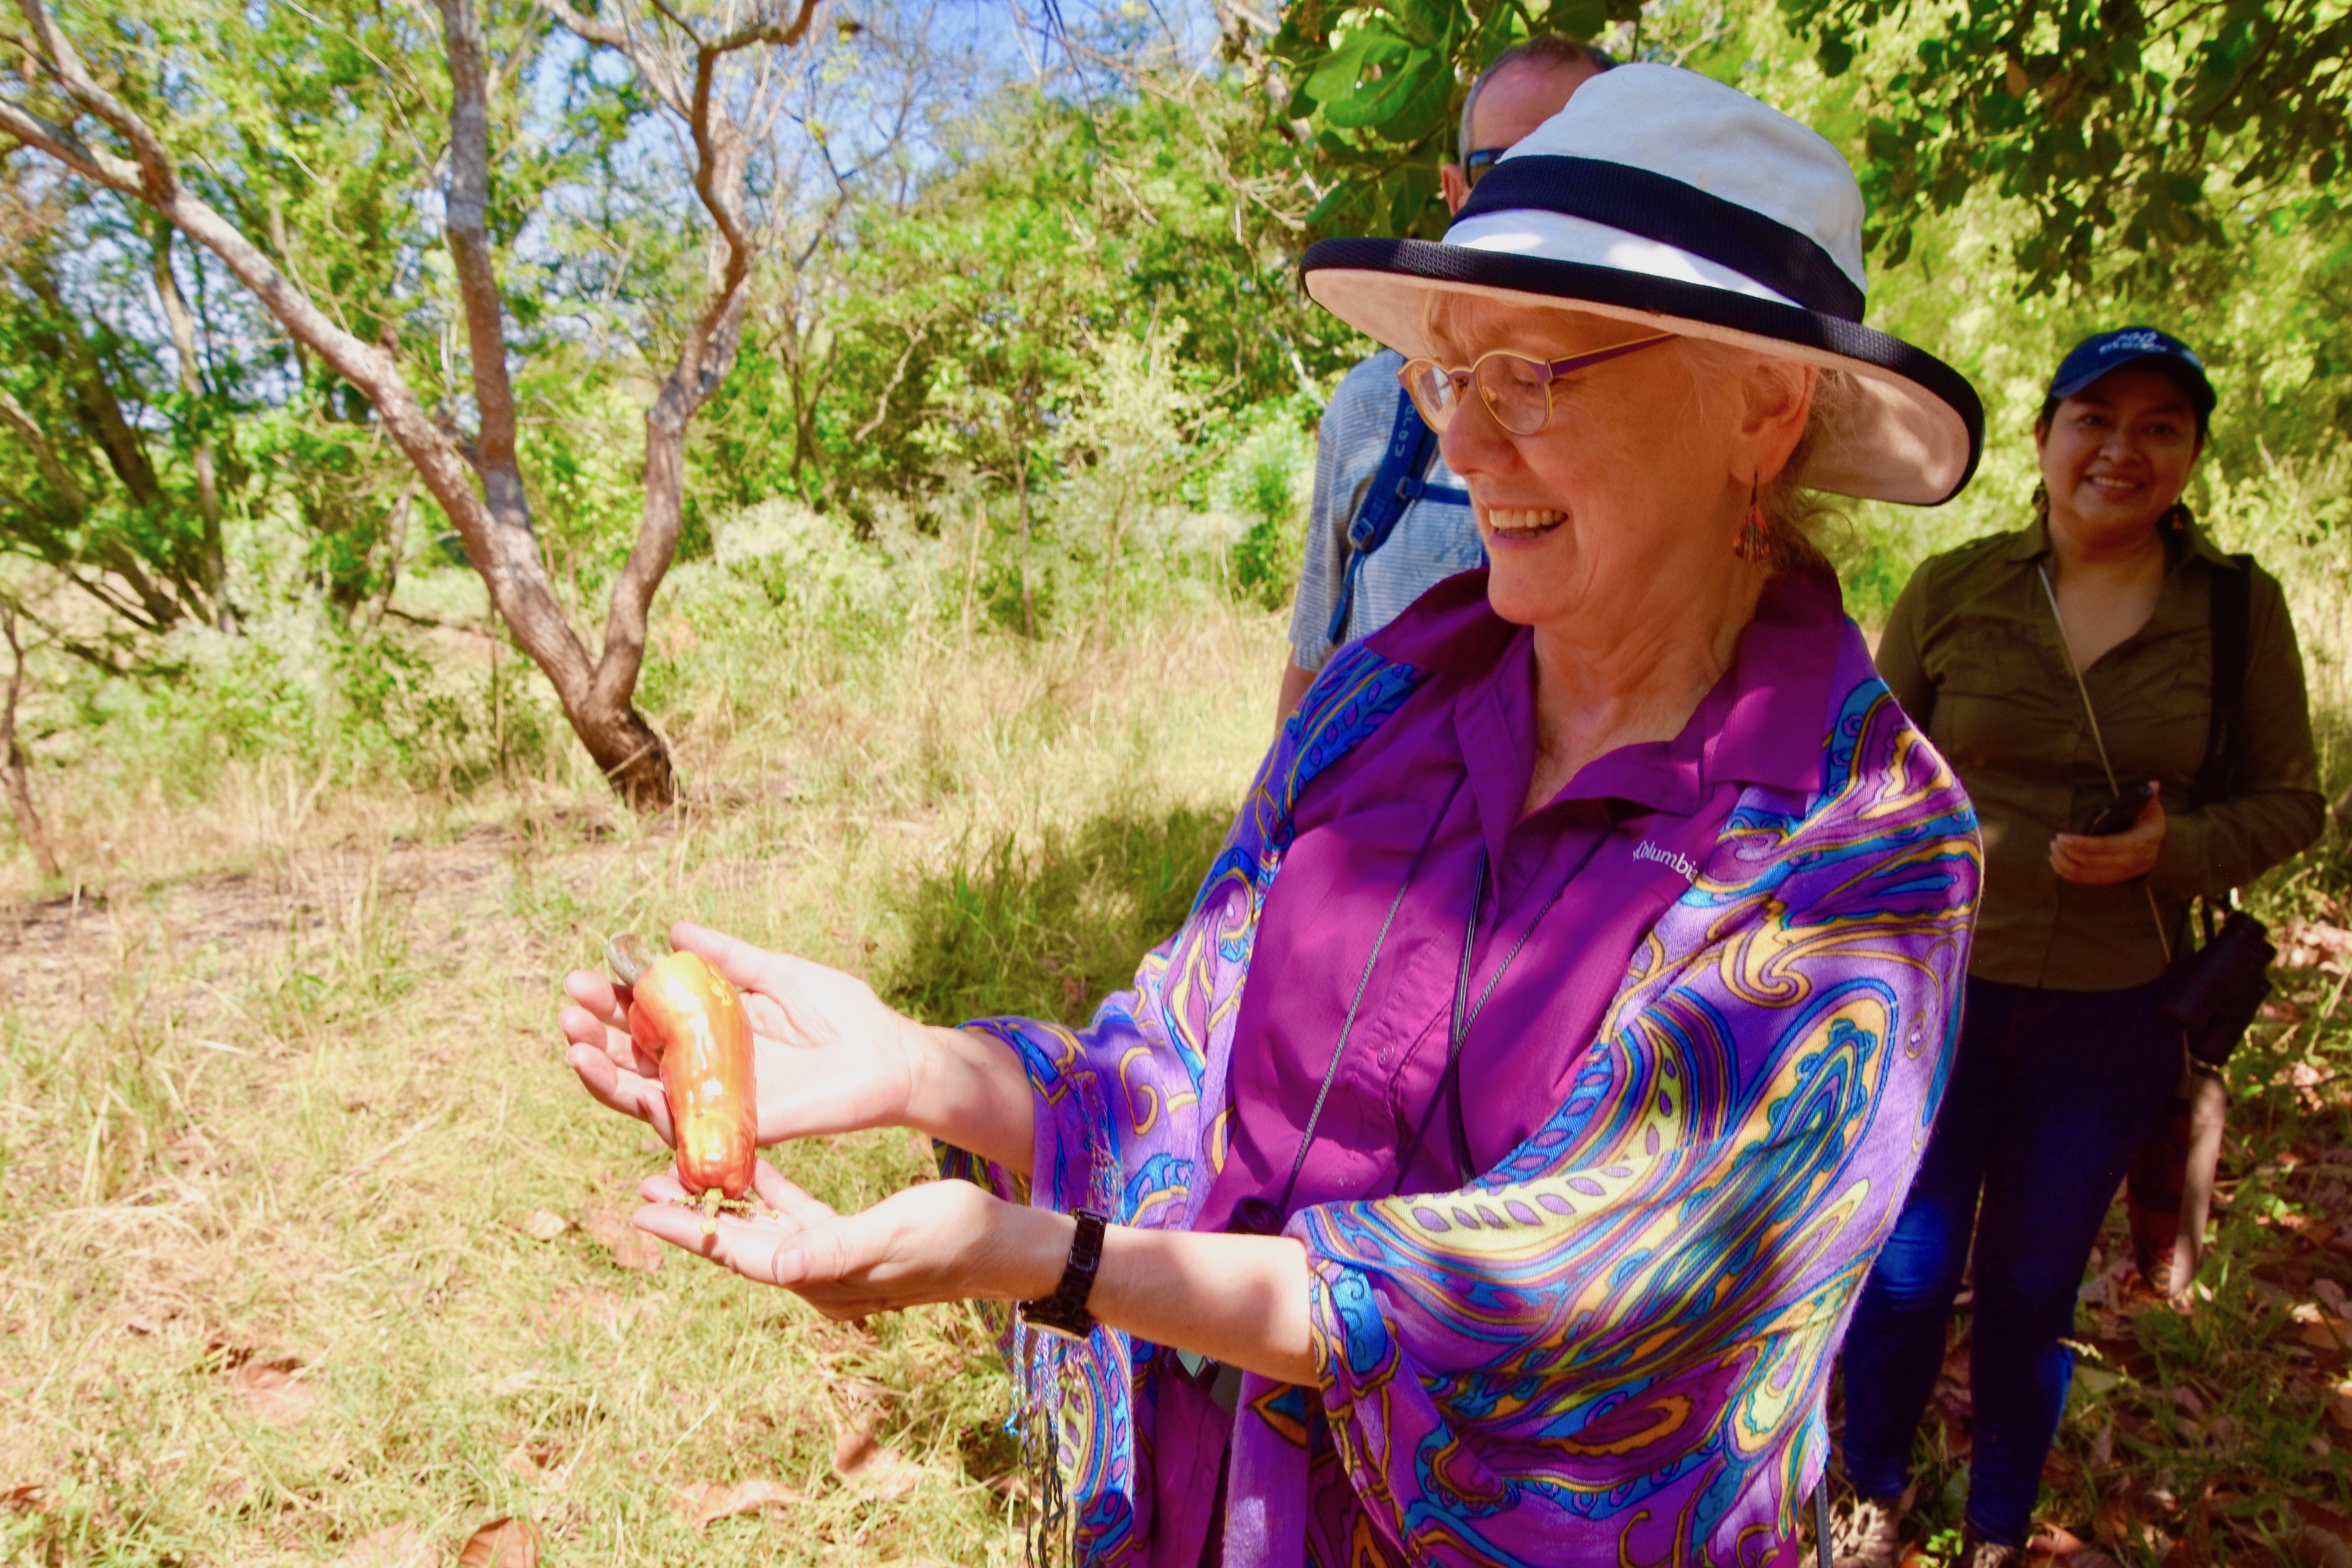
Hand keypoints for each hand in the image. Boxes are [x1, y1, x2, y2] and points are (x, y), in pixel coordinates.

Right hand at [559, 921, 926, 1148]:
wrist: (892, 1055)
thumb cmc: (843, 1014)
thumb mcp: (778, 974)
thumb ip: (729, 958)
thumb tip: (674, 930)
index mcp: (709, 1030)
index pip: (643, 1019)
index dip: (610, 1002)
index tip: (580, 978)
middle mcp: (703, 1069)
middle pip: (632, 1059)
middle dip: (594, 1037)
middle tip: (567, 1012)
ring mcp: (717, 1102)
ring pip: (644, 1097)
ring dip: (604, 1077)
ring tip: (574, 1048)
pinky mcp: (741, 1129)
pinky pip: (689, 1129)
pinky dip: (657, 1113)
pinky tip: (632, 1089)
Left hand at [631, 1162, 1067, 1318]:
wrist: (1010, 1249)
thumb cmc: (959, 1236)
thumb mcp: (897, 1234)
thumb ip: (834, 1249)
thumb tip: (776, 1265)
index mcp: (823, 1277)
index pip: (741, 1254)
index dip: (690, 1231)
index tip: (642, 1209)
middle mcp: (819, 1275)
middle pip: (740, 1241)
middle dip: (692, 1213)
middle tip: (645, 1182)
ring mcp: (833, 1259)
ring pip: (761, 1225)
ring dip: (722, 1198)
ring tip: (677, 1169)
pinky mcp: (850, 1239)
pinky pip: (794, 1213)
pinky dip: (766, 1190)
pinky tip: (747, 1162)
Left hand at [2051, 783, 2165, 884]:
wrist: (2161, 853)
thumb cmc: (2150, 827)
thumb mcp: (2153, 811)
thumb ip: (2148, 797)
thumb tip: (2154, 784)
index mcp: (2138, 843)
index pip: (2106, 846)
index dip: (2082, 844)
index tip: (2063, 837)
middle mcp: (2129, 862)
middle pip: (2092, 861)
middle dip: (2069, 852)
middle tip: (2056, 839)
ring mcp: (2119, 874)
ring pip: (2085, 874)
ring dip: (2064, 862)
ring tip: (2054, 847)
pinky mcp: (2110, 879)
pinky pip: (2085, 880)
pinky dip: (2067, 873)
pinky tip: (2056, 860)